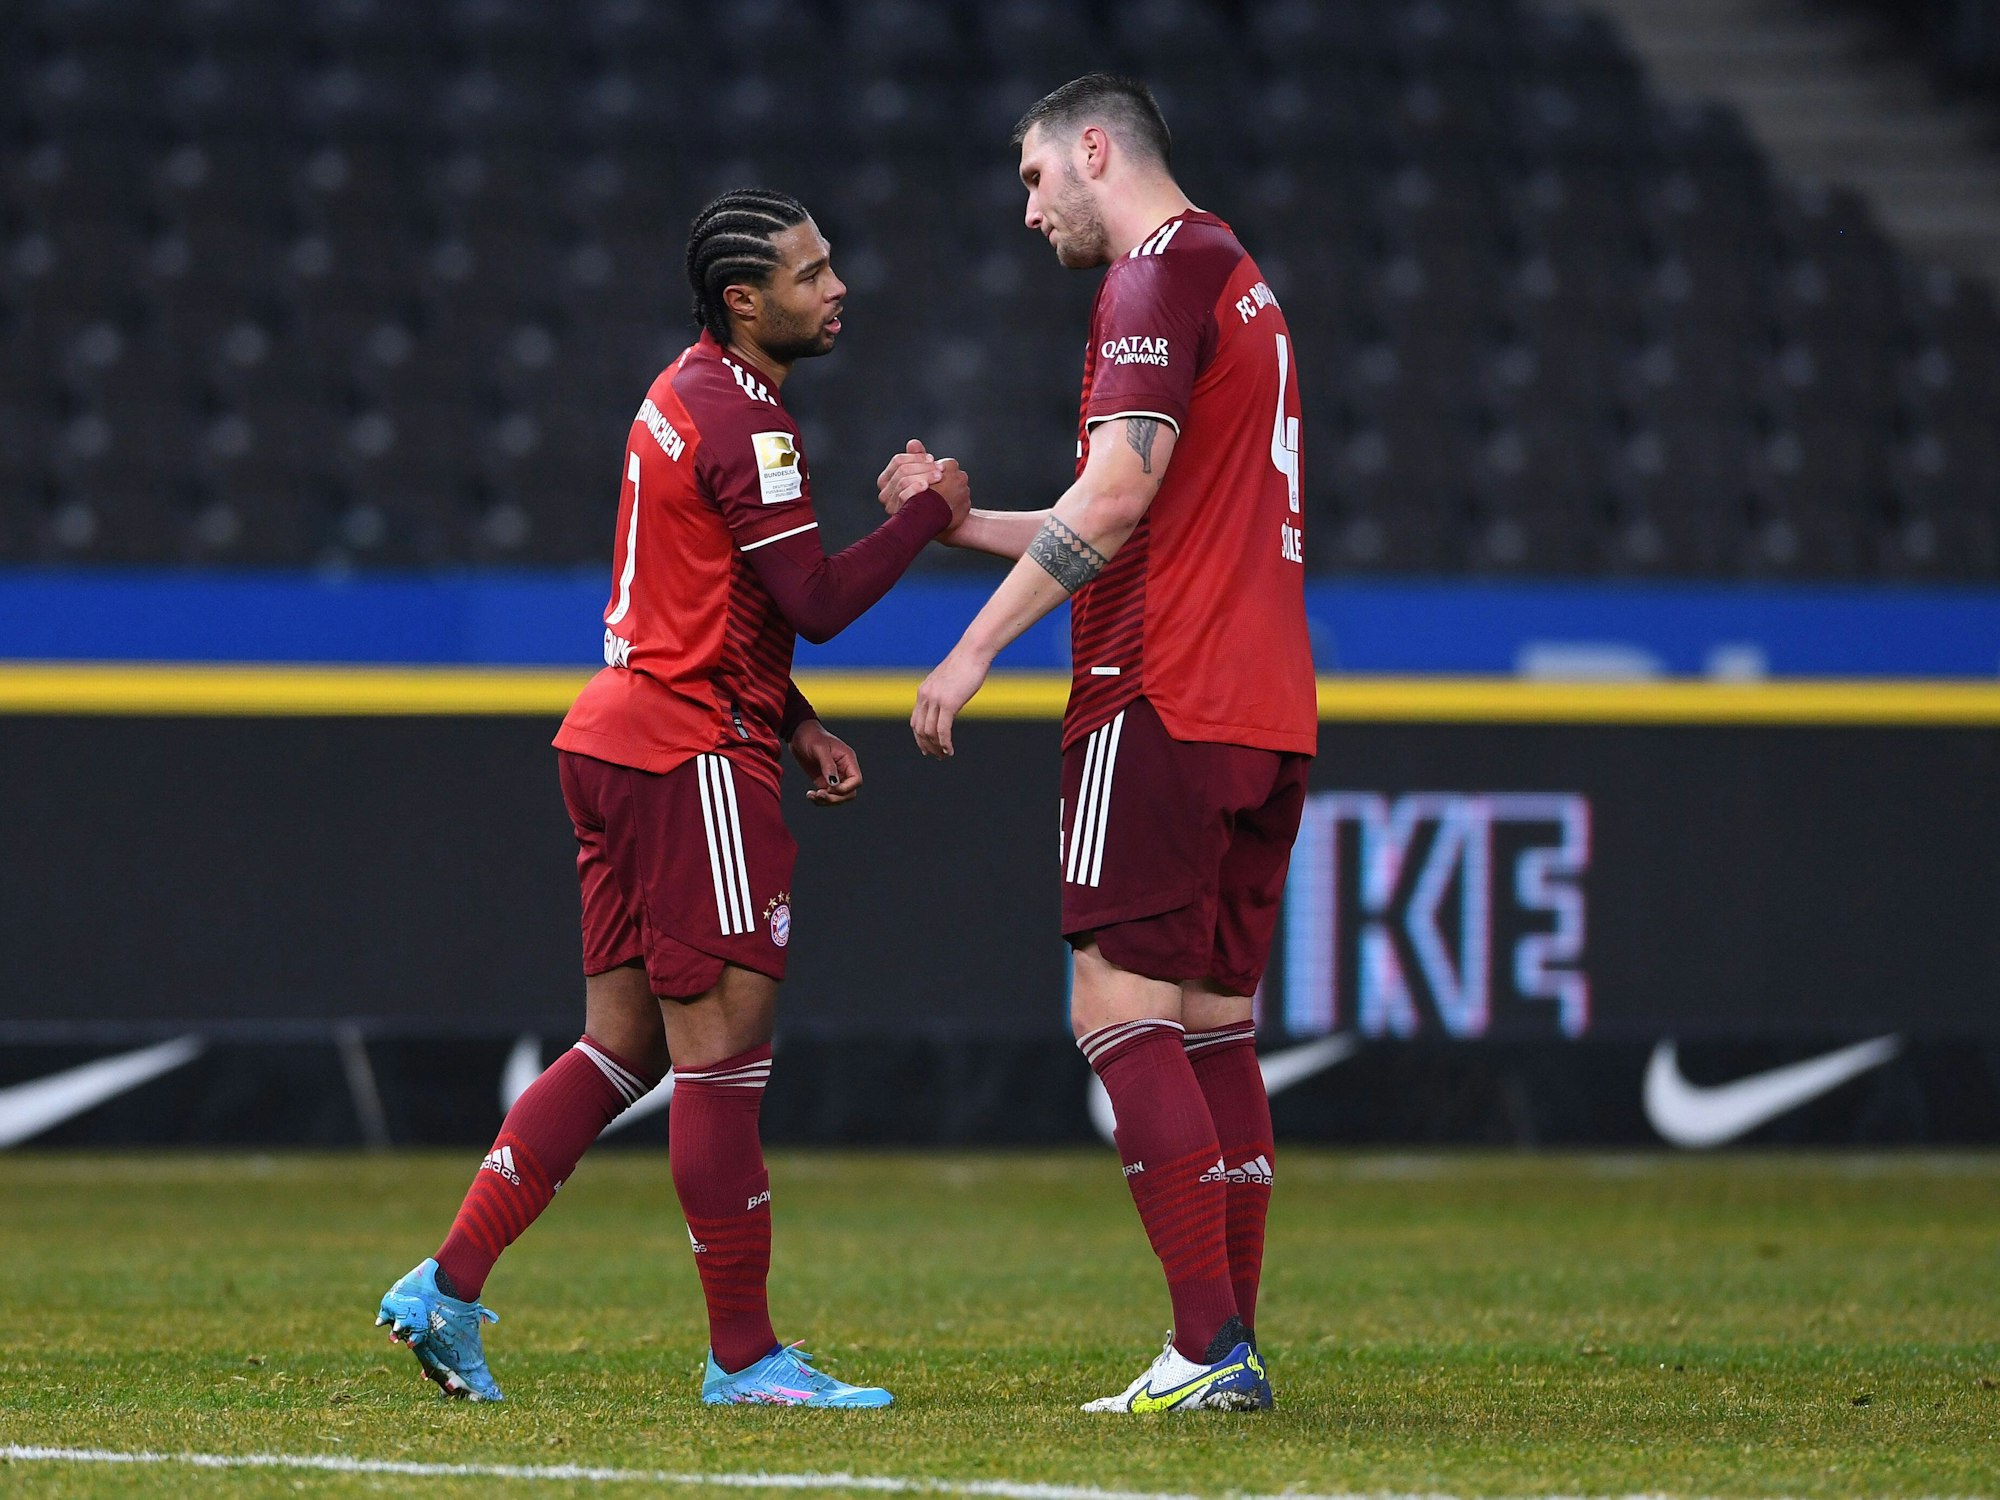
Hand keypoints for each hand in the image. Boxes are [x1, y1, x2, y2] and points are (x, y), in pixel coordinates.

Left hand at [789, 719, 861, 805]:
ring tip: (812, 795)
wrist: (798, 734)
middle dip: (835, 798)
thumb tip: (834, 784)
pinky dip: (819, 799)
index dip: (845, 788)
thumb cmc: (811, 736)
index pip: (856, 781)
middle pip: (849, 793)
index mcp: (848, 760)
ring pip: (838, 797)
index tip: (829, 787)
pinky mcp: (823, 780)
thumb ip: (828, 766)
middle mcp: (844, 769)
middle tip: (819, 794)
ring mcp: (834, 776)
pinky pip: (827, 795)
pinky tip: (810, 795)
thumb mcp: (819, 749)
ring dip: (826, 801)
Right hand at [878, 439, 970, 530]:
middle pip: (902, 470)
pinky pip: (903, 495)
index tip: (933, 459)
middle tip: (941, 468)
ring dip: (923, 475)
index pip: (898, 461)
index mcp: (887, 480)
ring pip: (903, 480)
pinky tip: (928, 486)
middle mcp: (885, 493)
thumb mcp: (926, 475)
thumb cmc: (933, 497)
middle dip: (923, 466)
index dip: (916, 458)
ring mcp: (890, 505)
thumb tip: (913, 443)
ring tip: (940, 476)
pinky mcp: (898, 514)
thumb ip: (918, 458)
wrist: (941, 524)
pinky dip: (915, 487)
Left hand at [911, 644, 991, 759]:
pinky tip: (950, 750)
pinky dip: (945, 743)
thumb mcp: (948, 680)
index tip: (928, 748)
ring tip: (945, 755)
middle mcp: (925, 696)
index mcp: (924, 691)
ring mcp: (936, 700)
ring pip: (930, 732)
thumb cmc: (966, 664)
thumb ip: (943, 693)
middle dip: (927, 746)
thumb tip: (947, 704)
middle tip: (937, 756)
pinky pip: (942, 730)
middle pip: (919, 729)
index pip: (915, 721)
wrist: (973, 652)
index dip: (920, 738)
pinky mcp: (949, 703)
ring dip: (937, 747)